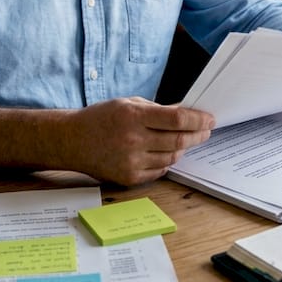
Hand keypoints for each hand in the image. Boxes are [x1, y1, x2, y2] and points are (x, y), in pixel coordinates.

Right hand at [61, 97, 214, 185]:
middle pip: (178, 140)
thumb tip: (187, 112)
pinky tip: (164, 153)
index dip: (197, 120)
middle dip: (197, 135)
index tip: (209, 119)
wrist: (72, 141)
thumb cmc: (101, 118)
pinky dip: (166, 162)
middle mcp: (132, 140)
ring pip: (171, 158)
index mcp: (133, 116)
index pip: (176, 120)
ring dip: (181, 148)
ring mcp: (130, 162)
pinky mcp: (128, 178)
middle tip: (205, 131)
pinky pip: (159, 172)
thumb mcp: (128, 103)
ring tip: (182, 140)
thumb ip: (157, 109)